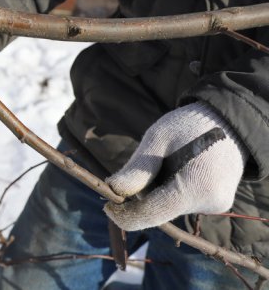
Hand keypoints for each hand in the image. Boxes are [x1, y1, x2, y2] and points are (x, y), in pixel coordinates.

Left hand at [104, 102, 247, 230]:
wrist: (229, 120)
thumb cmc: (189, 124)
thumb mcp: (158, 139)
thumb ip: (138, 168)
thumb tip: (113, 189)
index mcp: (196, 188)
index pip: (151, 214)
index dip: (125, 213)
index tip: (106, 204)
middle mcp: (209, 204)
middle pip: (159, 210)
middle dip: (143, 194)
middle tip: (143, 164)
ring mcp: (215, 206)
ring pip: (169, 206)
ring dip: (158, 189)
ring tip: (168, 159)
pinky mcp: (216, 203)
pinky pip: (182, 201)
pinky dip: (171, 188)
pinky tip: (179, 166)